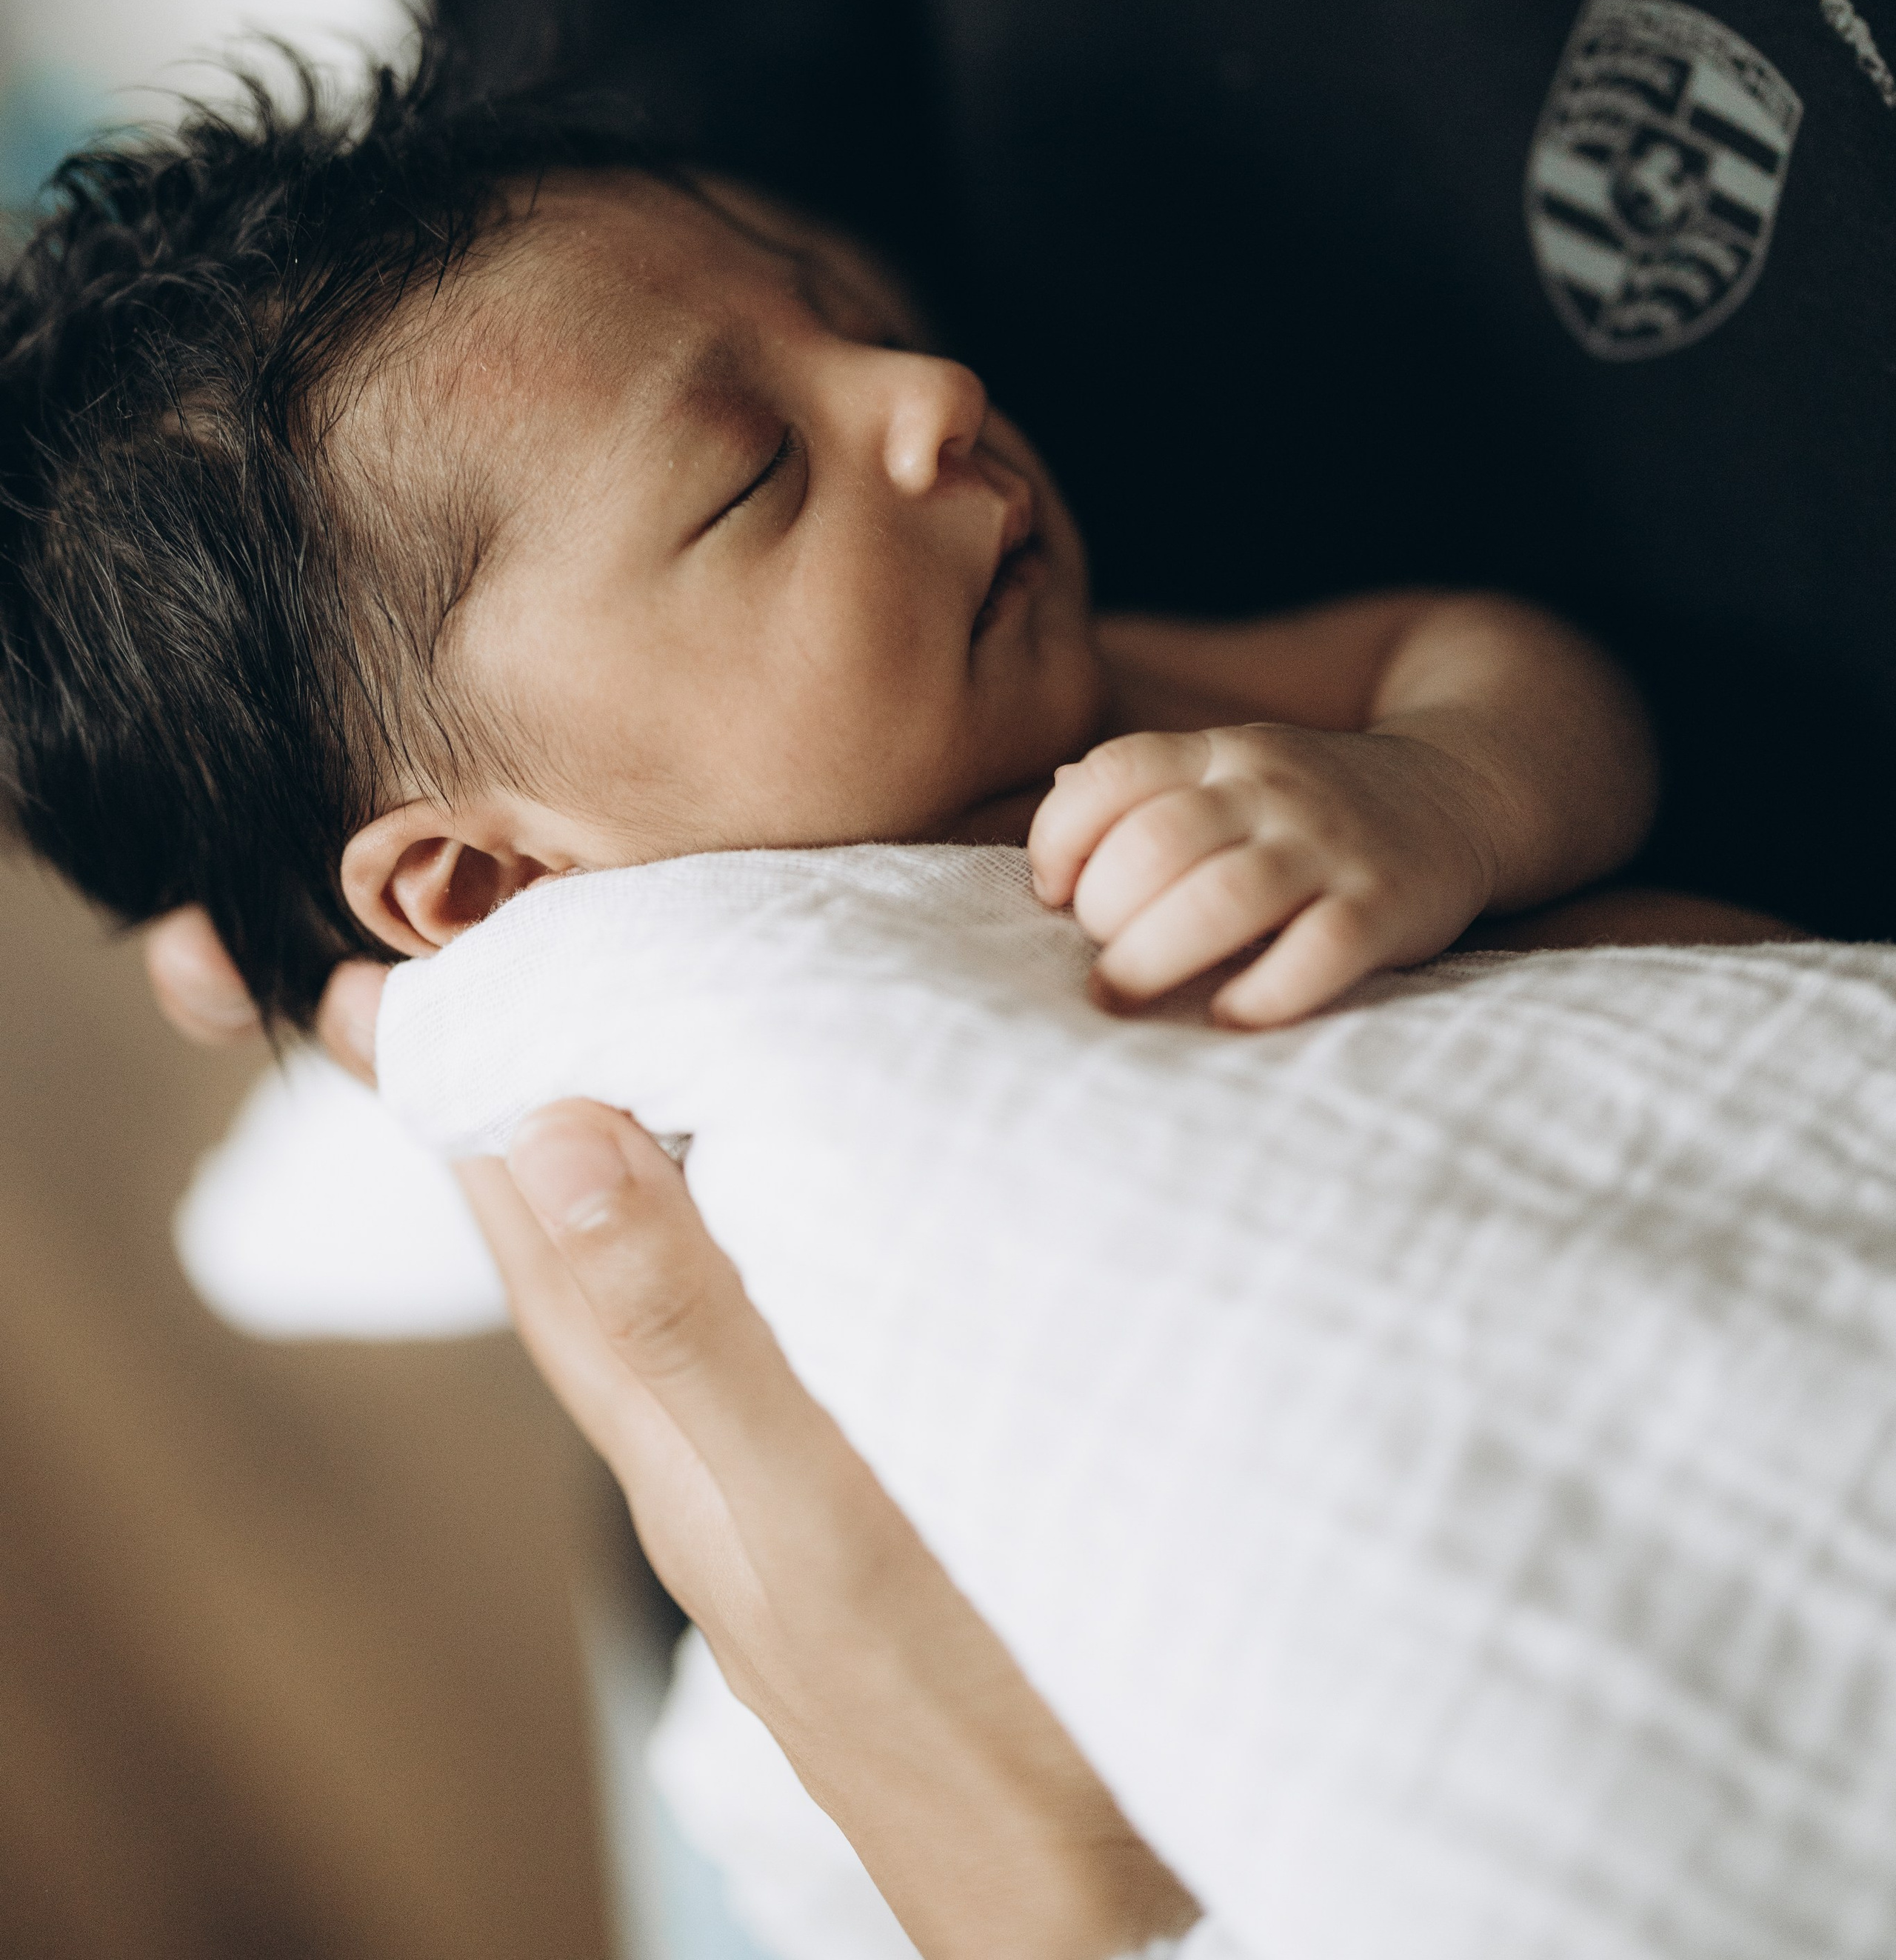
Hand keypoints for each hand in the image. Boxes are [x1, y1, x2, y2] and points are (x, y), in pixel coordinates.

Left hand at [144, 909, 1193, 1959]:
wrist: (1113, 1904)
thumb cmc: (984, 1725)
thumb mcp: (818, 1516)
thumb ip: (688, 1332)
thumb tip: (553, 1136)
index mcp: (677, 1435)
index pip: (533, 1225)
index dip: (466, 1089)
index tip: (387, 974)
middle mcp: (707, 1450)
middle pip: (577, 1243)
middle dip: (514, 1101)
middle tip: (459, 975)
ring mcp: (786, 1480)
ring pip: (670, 1274)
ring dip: (624, 1146)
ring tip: (604, 1043)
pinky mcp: (869, 1494)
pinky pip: (764, 1312)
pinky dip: (739, 1219)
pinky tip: (789, 1188)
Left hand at [1028, 723, 1499, 1026]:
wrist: (1459, 790)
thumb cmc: (1310, 806)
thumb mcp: (1230, 770)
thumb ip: (1146, 790)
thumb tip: (1050, 820)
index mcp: (1220, 751)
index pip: (1112, 774)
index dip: (1059, 837)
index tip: (1053, 893)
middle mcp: (1270, 789)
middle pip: (1155, 844)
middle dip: (1102, 912)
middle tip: (1103, 957)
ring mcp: (1330, 845)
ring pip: (1223, 897)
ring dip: (1155, 956)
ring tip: (1125, 995)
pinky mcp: (1386, 905)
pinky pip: (1320, 951)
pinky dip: (1263, 993)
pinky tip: (1228, 1016)